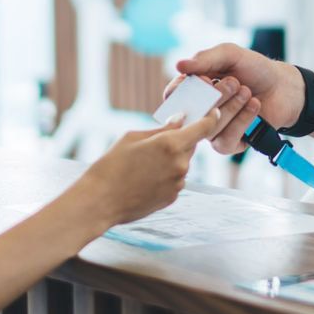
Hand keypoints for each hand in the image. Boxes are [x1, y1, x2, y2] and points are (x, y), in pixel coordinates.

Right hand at [77, 110, 223, 228]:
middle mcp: (180, 164)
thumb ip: (161, 129)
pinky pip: (175, 179)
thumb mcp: (133, 137)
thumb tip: (180, 121)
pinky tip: (144, 178)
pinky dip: (166, 175)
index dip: (210, 118)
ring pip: (182, 163)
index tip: (213, 112)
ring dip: (172, 159)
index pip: (203, 127)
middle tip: (159, 140)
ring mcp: (178, 183)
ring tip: (144, 164)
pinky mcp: (172, 197)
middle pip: (191, 145)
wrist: (100, 201)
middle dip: (181, 140)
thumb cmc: (111, 165)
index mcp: (171, 144)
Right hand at [168, 44, 303, 155]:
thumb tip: (179, 65)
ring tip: (247, 91)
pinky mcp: (230, 143)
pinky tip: (254, 106)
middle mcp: (200, 111)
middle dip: (215, 96)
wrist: (283, 86)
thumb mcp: (230, 55)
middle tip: (234, 82)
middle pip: (191, 114)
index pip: (173, 96)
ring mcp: (213, 129)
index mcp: (194, 90)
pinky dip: (242, 120)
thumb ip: (205, 59)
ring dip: (231, 106)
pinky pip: (226, 140)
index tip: (204, 79)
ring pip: (209, 127)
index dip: (182, 91)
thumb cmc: (254, 69)